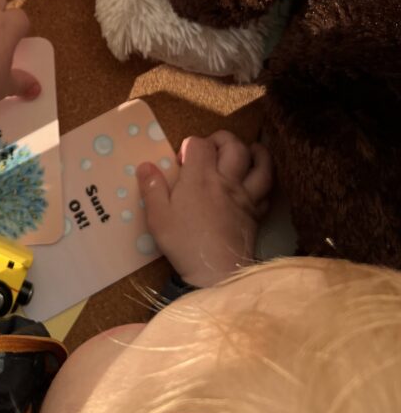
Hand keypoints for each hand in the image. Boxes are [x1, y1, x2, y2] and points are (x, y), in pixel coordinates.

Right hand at [138, 131, 272, 287]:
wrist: (217, 273)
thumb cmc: (184, 243)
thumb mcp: (158, 217)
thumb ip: (152, 188)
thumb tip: (145, 165)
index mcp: (199, 178)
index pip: (200, 144)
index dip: (190, 144)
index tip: (181, 159)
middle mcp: (226, 181)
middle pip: (233, 146)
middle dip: (222, 139)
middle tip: (211, 148)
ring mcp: (245, 196)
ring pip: (259, 164)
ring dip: (255, 152)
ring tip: (248, 150)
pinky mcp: (256, 212)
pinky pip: (267, 188)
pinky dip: (264, 178)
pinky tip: (256, 179)